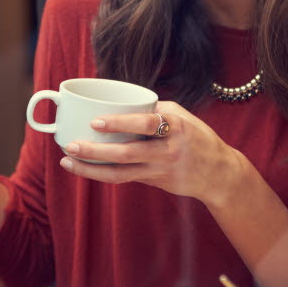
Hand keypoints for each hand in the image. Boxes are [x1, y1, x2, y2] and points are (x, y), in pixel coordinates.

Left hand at [59, 101, 246, 207]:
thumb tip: (122, 104)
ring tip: (68, 161)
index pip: (146, 124)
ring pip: (120, 174)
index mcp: (176, 128)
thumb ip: (155, 111)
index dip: (119, 123)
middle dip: (95, 151)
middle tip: (71, 145)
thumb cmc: (198, 138)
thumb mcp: (182, 117)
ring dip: (91, 169)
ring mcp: (160, 171)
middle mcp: (168, 151)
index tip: (96, 122)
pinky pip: (125, 178)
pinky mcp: (155, 183)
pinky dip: (103, 173)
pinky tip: (85, 168)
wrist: (219, 174)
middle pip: (127, 154)